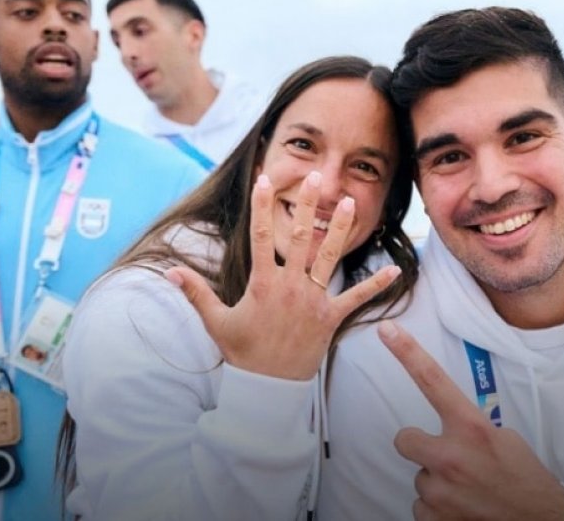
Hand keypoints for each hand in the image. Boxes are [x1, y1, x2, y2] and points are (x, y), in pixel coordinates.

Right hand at [166, 173, 400, 379]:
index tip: (266, 179)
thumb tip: (167, 271)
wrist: (267, 388)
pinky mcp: (330, 319)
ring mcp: (312, 301)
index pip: (259, 236)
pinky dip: (376, 285)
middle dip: (306, 204)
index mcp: (262, 284)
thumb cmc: (242, 353)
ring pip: (329, 258)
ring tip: (351, 202)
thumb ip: (195, 293)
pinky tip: (395, 270)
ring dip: (341, 230)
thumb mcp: (216, 322)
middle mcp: (289, 286)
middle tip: (316, 176)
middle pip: (299, 237)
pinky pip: (356, 299)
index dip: (261, 206)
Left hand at [378, 320, 563, 520]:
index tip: (386, 329)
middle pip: (405, 439)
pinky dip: (438, 508)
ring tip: (468, 489)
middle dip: (420, 446)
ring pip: (419, 476)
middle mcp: (450, 456)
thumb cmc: (525, 480)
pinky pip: (421, 505)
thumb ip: (472, 428)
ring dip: (437, 481)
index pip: (433, 381)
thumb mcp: (505, 439)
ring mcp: (439, 490)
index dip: (407, 352)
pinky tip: (462, 508)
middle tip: (445, 456)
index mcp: (472, 428)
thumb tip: (451, 427)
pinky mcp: (433, 517)